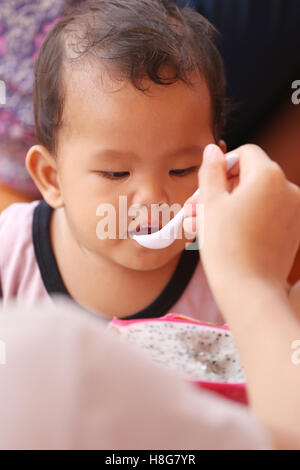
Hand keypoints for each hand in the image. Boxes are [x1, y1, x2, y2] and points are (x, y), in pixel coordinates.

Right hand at [183, 144, 299, 293]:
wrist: (248, 290)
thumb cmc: (225, 245)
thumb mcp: (210, 203)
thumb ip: (211, 172)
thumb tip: (212, 150)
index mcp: (268, 175)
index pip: (245, 154)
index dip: (222, 166)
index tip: (205, 186)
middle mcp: (288, 189)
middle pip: (249, 178)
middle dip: (220, 192)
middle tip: (195, 210)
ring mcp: (294, 211)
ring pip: (255, 199)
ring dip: (228, 208)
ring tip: (201, 228)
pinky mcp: (294, 231)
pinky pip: (266, 215)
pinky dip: (246, 220)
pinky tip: (222, 236)